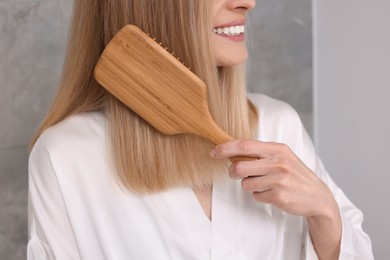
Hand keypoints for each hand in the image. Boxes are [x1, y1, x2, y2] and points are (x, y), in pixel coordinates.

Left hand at [210, 139, 341, 258]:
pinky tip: (273, 193)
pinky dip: (260, 196)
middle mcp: (278, 162)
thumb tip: (233, 153)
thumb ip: (260, 153)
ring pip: (246, 184)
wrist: (317, 195)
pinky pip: (256, 196)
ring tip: (265, 184)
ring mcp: (279, 179)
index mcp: (277, 149)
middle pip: (239, 167)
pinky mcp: (279, 195)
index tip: (213, 152)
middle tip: (234, 174)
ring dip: (250, 186)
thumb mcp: (282, 157)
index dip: (225, 148)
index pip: (245, 145)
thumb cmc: (295, 174)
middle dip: (232, 172)